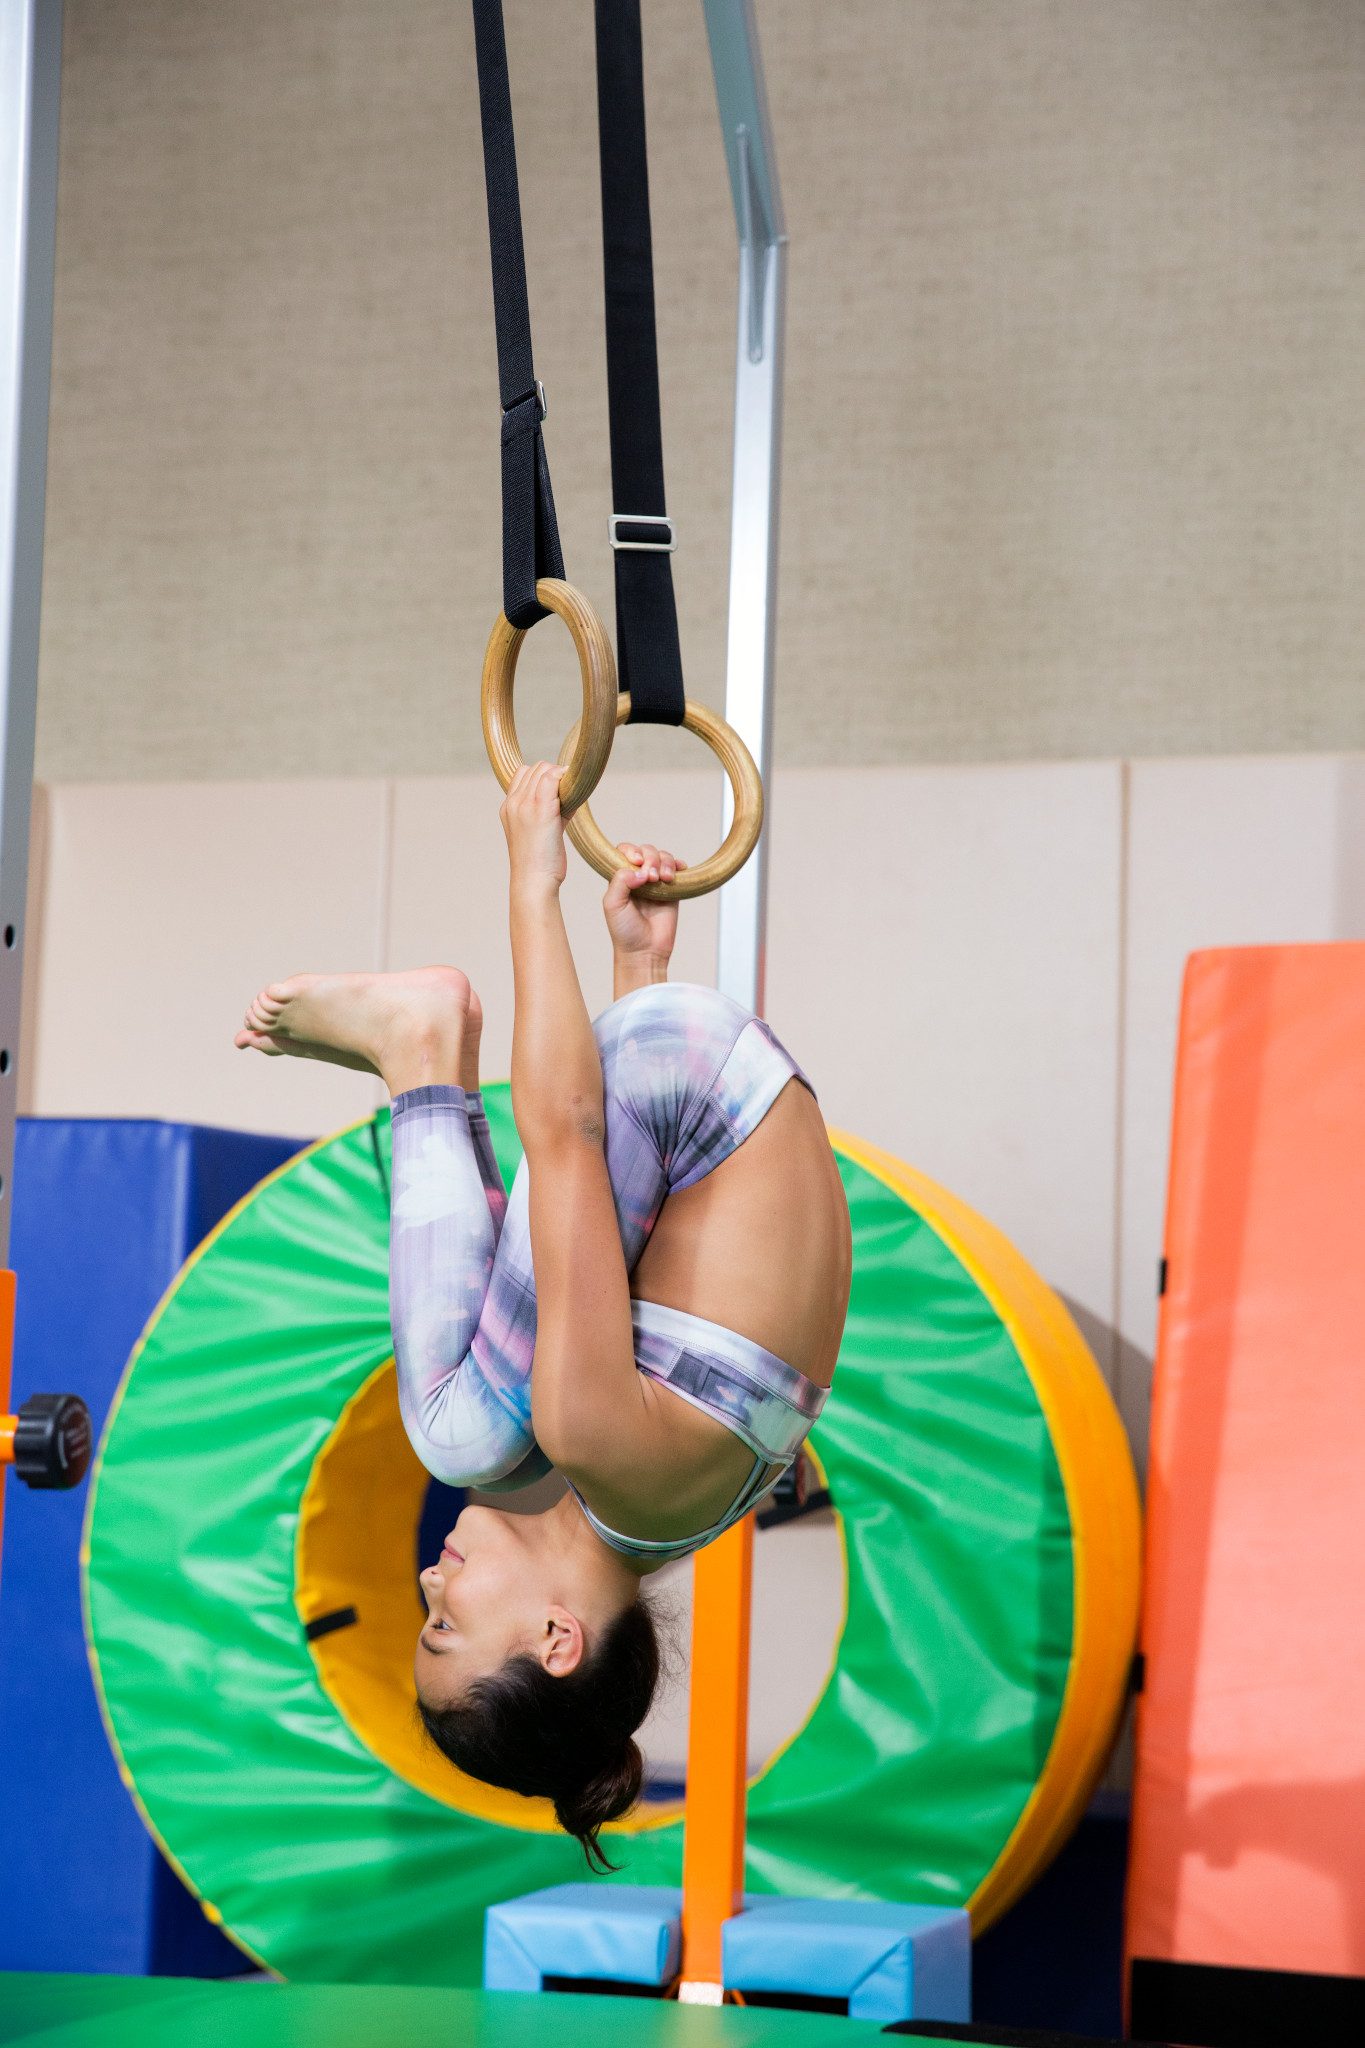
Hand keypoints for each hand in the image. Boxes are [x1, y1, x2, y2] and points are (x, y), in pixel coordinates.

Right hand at [501, 762, 567, 896]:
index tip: (557, 798)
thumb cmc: (540, 862)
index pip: (524, 773)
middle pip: (536, 768)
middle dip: (555, 777)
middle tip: (567, 800)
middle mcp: (514, 802)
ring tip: (570, 801)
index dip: (543, 779)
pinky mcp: (541, 809)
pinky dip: (566, 779)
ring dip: (562, 779)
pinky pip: (553, 777)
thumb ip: (547, 811)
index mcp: (508, 807)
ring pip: (545, 769)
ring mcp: (525, 804)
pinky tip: (576, 794)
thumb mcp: (537, 832)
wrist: (533, 882)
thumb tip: (569, 796)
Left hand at [603, 843, 686, 966]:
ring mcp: (656, 883)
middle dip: (650, 858)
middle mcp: (638, 877)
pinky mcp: (673, 891)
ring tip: (664, 879)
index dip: (632, 851)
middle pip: (646, 851)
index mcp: (621, 878)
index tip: (636, 862)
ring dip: (665, 862)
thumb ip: (620, 881)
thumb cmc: (624, 931)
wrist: (644, 951)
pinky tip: (676, 874)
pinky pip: (679, 870)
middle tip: (651, 877)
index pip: (625, 851)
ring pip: (663, 857)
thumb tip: (640, 870)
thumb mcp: (612, 904)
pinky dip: (679, 866)